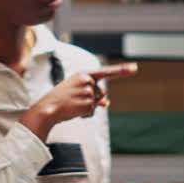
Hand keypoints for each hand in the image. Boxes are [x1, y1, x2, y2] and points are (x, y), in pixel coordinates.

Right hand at [20, 63, 137, 139]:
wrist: (48, 108)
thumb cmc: (59, 98)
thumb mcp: (75, 91)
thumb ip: (92, 94)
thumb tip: (106, 103)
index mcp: (83, 74)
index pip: (106, 72)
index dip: (122, 70)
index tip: (135, 68)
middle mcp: (88, 81)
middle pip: (101, 92)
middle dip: (92, 99)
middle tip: (74, 101)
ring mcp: (89, 92)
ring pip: (98, 102)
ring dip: (88, 107)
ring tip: (73, 106)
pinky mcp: (88, 104)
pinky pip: (93, 111)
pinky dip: (85, 114)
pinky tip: (74, 111)